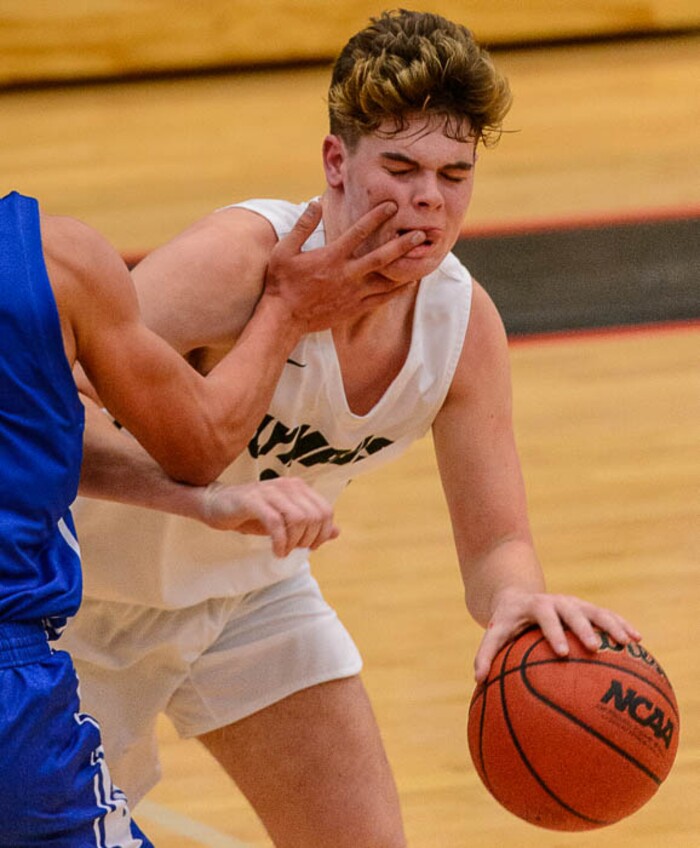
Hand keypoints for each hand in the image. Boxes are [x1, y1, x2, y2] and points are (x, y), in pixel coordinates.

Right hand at [200, 477, 338, 557]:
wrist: (215, 504)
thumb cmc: (252, 514)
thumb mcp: (285, 521)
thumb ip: (310, 525)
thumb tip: (337, 532)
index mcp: (298, 488)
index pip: (325, 510)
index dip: (322, 533)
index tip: (309, 547)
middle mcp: (287, 485)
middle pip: (315, 516)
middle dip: (308, 539)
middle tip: (294, 550)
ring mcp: (270, 491)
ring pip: (299, 518)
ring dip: (294, 541)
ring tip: (283, 551)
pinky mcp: (253, 500)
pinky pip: (276, 522)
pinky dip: (280, 541)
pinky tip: (276, 551)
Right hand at [264, 200, 425, 331]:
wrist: (284, 318)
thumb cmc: (282, 283)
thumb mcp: (284, 250)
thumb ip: (302, 226)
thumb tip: (316, 203)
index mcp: (332, 257)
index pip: (359, 232)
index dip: (377, 217)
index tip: (392, 205)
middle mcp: (347, 275)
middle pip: (381, 257)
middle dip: (402, 244)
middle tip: (420, 234)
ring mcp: (353, 293)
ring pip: (386, 281)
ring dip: (405, 269)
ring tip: (421, 259)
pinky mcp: (354, 308)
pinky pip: (381, 299)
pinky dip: (396, 291)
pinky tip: (407, 284)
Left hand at [473, 587, 641, 682]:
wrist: (519, 597)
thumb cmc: (507, 622)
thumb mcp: (495, 632)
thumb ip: (486, 654)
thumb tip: (477, 680)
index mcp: (535, 607)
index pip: (544, 618)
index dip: (553, 633)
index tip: (561, 652)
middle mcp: (557, 602)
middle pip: (572, 612)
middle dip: (583, 628)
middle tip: (594, 648)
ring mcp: (574, 603)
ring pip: (596, 611)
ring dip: (611, 625)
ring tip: (628, 643)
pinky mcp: (587, 608)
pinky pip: (607, 615)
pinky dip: (622, 625)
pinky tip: (639, 641)